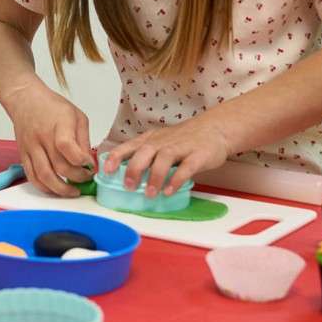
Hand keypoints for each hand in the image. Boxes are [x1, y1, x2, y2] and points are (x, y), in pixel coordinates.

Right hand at [4, 82, 93, 196]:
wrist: (25, 100)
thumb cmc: (52, 106)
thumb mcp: (76, 115)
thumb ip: (83, 139)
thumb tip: (89, 162)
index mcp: (59, 124)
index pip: (67, 147)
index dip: (81, 161)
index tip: (90, 165)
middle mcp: (42, 137)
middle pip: (59, 166)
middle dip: (77, 177)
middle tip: (86, 178)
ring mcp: (31, 147)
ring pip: (44, 176)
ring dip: (61, 189)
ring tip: (73, 191)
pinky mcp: (23, 155)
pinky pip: (32, 177)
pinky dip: (45, 188)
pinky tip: (56, 189)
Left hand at [102, 118, 231, 198]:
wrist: (215, 128)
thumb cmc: (184, 138)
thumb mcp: (160, 142)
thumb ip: (145, 156)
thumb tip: (125, 176)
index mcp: (152, 139)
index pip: (129, 146)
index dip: (116, 157)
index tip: (106, 170)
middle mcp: (164, 142)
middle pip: (145, 152)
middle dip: (134, 168)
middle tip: (128, 186)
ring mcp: (181, 147)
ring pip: (164, 158)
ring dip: (155, 176)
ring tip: (150, 193)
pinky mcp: (198, 155)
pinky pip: (186, 167)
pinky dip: (177, 179)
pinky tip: (170, 191)